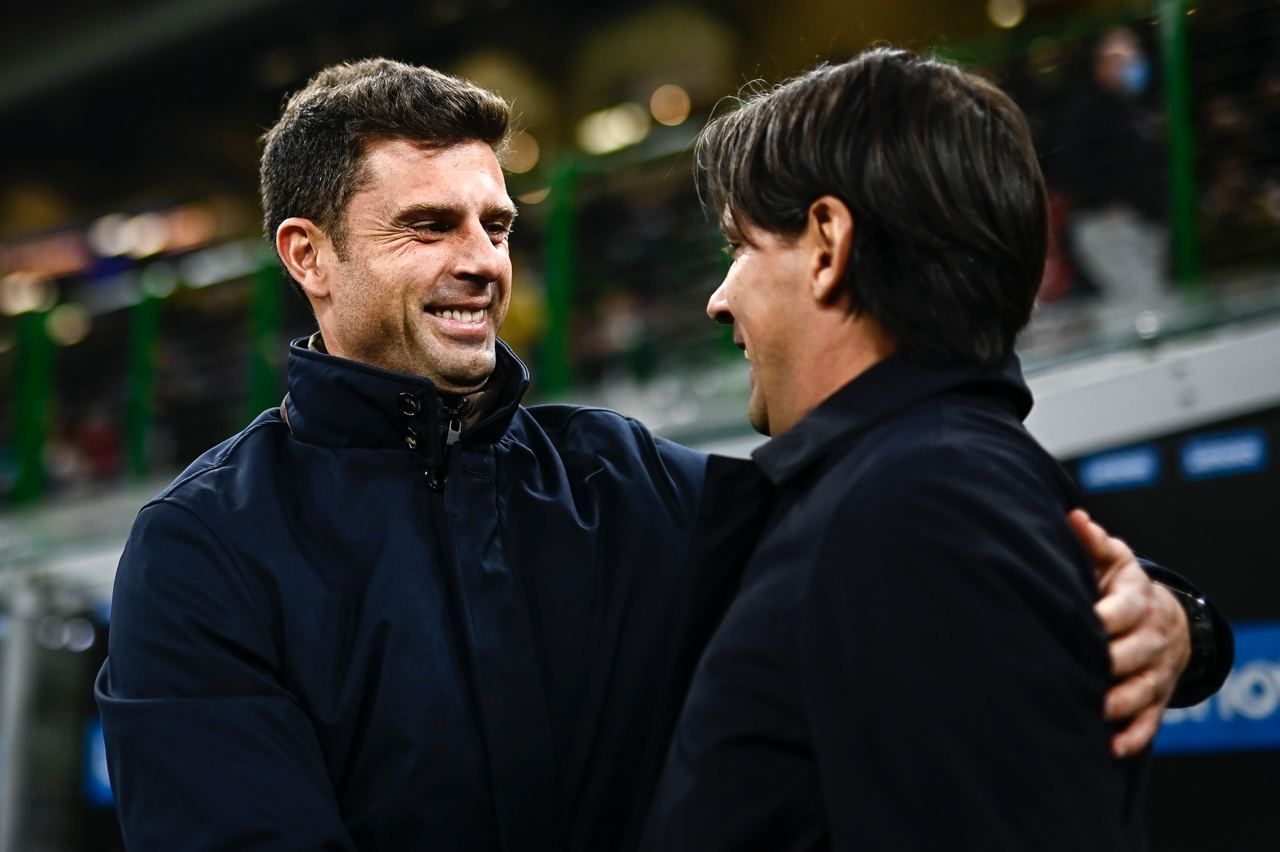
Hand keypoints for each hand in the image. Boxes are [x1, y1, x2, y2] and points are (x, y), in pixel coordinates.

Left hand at [1067, 509, 1190, 757]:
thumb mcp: (1112, 561)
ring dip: (1118, 703)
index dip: (1101, 619)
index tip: (1079, 625)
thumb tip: (1074, 518)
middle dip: (1108, 664)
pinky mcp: (1155, 697)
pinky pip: (1148, 721)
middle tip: (1079, 671)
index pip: (1122, 612)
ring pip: (1141, 690)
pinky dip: (1132, 737)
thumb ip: (1093, 543)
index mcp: (1137, 602)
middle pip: (1132, 654)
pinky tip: (1109, 747)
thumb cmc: (1120, 586)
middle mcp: (1150, 638)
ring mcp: (1155, 670)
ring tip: (1092, 710)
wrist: (1164, 618)